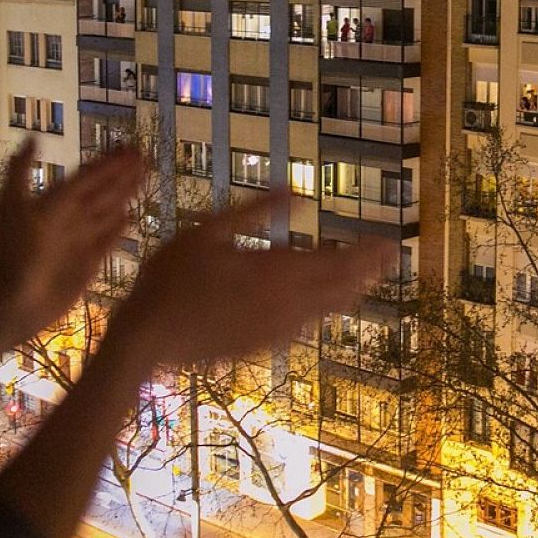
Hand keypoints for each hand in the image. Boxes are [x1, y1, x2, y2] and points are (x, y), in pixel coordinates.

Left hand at [0, 140, 142, 365]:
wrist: (16, 301)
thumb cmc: (14, 253)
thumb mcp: (12, 205)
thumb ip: (20, 171)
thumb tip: (33, 138)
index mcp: (56, 202)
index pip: (88, 176)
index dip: (109, 162)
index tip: (131, 148)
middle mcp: (70, 218)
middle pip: (102, 191)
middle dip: (122, 174)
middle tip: (144, 157)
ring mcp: (81, 241)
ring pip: (108, 211)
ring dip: (125, 194)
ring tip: (144, 178)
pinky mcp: (89, 264)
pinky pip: (107, 241)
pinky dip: (117, 229)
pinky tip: (128, 217)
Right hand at [106, 190, 388, 371]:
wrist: (148, 337)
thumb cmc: (170, 276)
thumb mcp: (209, 230)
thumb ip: (257, 211)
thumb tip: (297, 191)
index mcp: (274, 270)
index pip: (335, 262)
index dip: (365, 253)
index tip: (388, 243)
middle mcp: (284, 303)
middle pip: (339, 287)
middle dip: (367, 271)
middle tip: (388, 257)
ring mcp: (275, 329)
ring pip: (325, 310)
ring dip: (348, 292)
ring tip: (365, 278)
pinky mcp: (262, 345)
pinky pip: (303, 327)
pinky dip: (321, 312)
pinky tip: (323, 307)